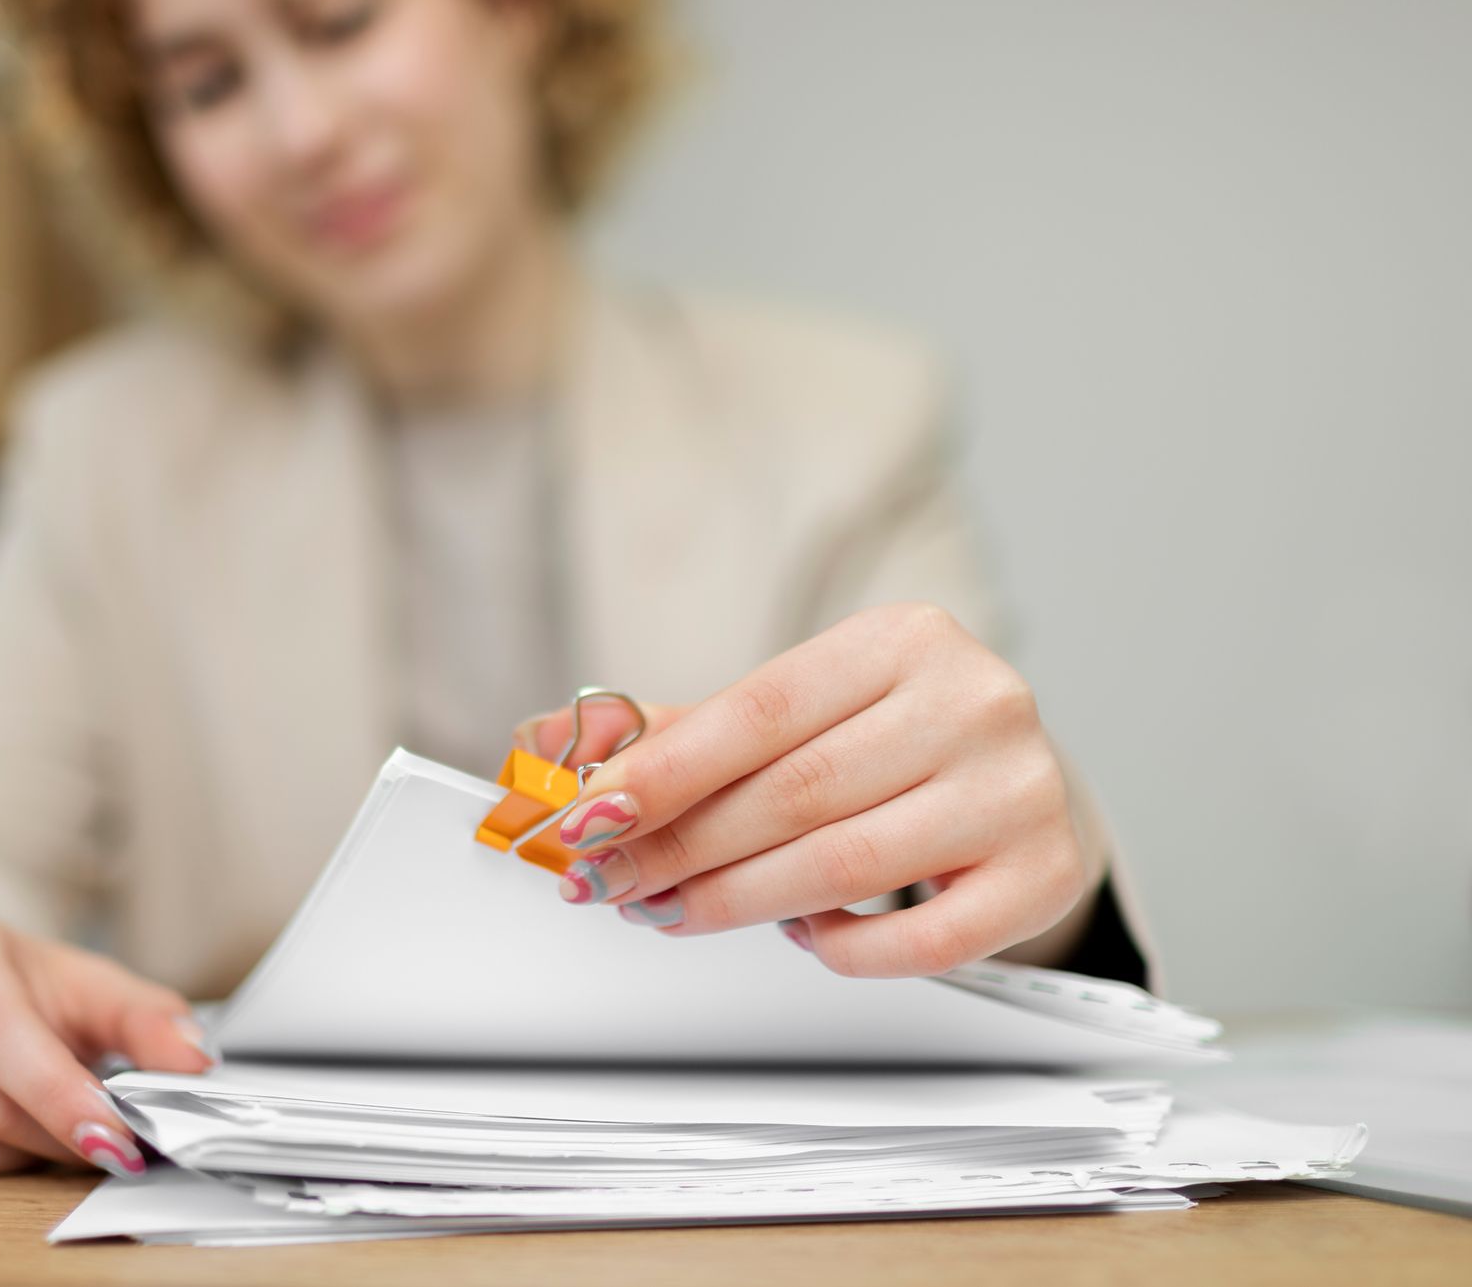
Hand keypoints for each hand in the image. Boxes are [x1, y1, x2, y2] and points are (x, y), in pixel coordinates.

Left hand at [517, 604, 1100, 976]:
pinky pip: (921, 941)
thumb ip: (678, 732)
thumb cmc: (888, 741)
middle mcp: (974, 701)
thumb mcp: (795, 713)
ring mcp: (1018, 790)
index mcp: (903, 639)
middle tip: (610, 880)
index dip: (663, 772)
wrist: (1015, 778)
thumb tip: (546, 745)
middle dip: (680, 849)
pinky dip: (841, 947)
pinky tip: (800, 933)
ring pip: (845, 867)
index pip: (758, 711)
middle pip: (793, 794)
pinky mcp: (1041, 874)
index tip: (588, 817)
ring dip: (737, 902)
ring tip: (676, 909)